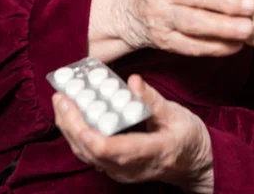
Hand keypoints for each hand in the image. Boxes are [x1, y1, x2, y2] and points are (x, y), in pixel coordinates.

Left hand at [53, 75, 213, 192]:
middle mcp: (130, 168)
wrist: (193, 164)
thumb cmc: (188, 138)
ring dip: (69, 129)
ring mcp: (121, 171)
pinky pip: (89, 154)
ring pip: (86, 155)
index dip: (88, 132)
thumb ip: (152, 100)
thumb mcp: (176, 114)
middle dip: (70, 124)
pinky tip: (70, 116)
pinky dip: (76, 134)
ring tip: (60, 102)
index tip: (74, 109)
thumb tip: (133, 81)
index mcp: (151, 152)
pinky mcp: (115, 168)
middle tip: (60, 97)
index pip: (112, 150)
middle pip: (91, 152)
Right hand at [116, 0, 253, 56]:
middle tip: (251, 4)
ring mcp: (160, 17)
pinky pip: (192, 47)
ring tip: (247, 27)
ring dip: (223, 26)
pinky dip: (216, 47)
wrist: (128, 8)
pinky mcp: (164, 41)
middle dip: (226, 0)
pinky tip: (236, 44)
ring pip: (194, 22)